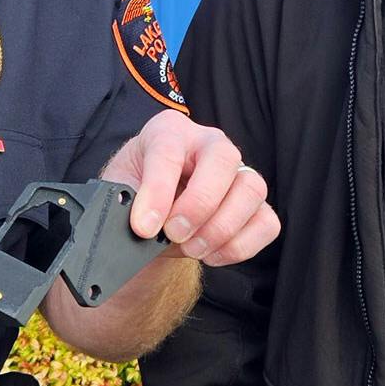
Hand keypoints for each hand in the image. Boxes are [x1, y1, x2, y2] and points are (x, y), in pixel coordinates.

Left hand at [100, 109, 278, 266]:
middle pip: (224, 159)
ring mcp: (238, 174)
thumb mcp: (117, 193)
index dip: (157, 191)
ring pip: (252, 190)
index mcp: (168, 131)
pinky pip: (267, 224)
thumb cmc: (134, 197)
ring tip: (190, 248)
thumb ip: (125, 204)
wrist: (149, 220)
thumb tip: (141, 225)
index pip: (168, 150)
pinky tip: (211, 253)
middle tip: (174, 233)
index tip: (144, 227)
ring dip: (221, 228)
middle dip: (199, 204)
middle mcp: (209, 144)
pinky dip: (239, 246)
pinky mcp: (256, 206)